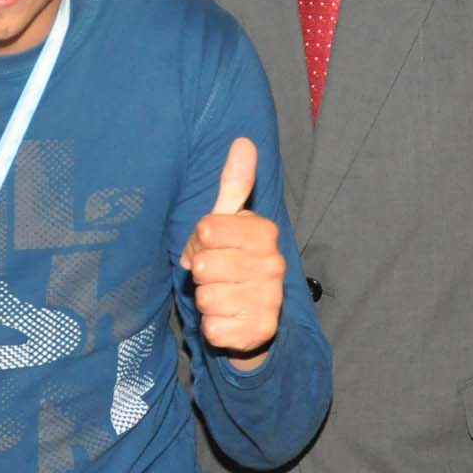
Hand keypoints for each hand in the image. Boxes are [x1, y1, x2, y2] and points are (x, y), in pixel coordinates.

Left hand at [180, 137, 284, 366]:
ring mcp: (270, 300)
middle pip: (204, 264)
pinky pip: (212, 328)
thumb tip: (243, 140)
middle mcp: (273, 264)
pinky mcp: (260, 332)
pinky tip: (227, 320)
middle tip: (216, 275)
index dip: (199, 241)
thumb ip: (235, 183)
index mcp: (264, 232)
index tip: (211, 246)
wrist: (254, 317)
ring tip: (223, 297)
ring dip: (206, 301)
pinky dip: (212, 327)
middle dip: (201, 272)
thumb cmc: (233, 261)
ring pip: (205, 297)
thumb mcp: (230, 221)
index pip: (205, 229)